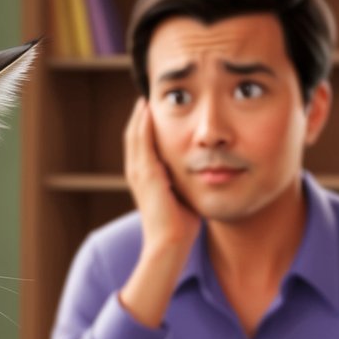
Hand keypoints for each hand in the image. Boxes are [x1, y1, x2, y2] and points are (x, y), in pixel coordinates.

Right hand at [123, 98, 198, 251]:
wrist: (170, 244)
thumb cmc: (181, 225)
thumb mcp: (183, 195)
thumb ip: (186, 180)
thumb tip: (204, 170)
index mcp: (144, 177)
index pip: (141, 143)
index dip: (145, 125)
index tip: (153, 108)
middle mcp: (136, 172)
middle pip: (133, 135)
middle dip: (140, 115)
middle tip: (148, 95)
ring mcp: (138, 173)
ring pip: (134, 135)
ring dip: (139, 115)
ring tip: (146, 97)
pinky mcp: (145, 175)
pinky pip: (141, 142)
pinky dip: (143, 125)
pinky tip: (149, 110)